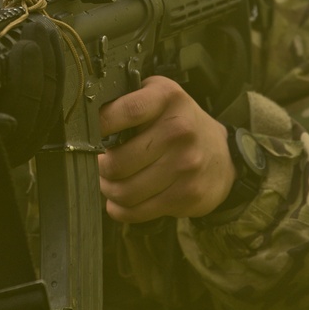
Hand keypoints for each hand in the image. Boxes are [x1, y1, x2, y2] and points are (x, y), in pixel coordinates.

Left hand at [98, 76, 235, 221]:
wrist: (223, 156)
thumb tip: (85, 120)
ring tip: (109, 182)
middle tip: (100, 164)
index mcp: (167, 98)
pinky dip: (120, 209)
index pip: (126, 112)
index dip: (99, 126)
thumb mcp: (159, 99)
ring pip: (123, 191)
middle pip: (117, 162)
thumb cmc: (177, 123)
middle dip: (99, 167)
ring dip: (108, 189)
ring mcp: (186, 165)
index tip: (88, 134)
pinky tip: (120, 199)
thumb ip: (127, 102)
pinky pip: (136, 211)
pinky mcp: (188, 195)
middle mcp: (179, 130)